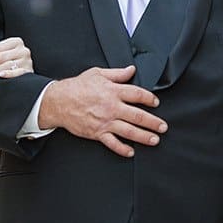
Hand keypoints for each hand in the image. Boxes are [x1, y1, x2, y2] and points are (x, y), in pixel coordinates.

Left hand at [0, 37, 34, 77]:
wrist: (24, 72)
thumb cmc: (10, 60)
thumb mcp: (0, 52)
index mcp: (16, 42)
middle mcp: (23, 50)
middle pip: (1, 57)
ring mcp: (27, 61)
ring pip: (6, 65)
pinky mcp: (28, 71)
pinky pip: (17, 72)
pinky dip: (8, 74)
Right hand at [37, 65, 166, 157]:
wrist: (58, 102)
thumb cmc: (77, 87)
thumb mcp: (97, 74)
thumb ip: (117, 74)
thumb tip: (131, 70)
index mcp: (113, 91)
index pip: (137, 94)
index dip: (149, 98)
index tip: (155, 102)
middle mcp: (111, 107)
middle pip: (138, 115)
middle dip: (153, 122)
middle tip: (163, 127)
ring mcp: (105, 121)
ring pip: (129, 131)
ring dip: (144, 136)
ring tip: (155, 140)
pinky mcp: (97, 132)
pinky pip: (112, 143)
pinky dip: (122, 149)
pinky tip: (131, 152)